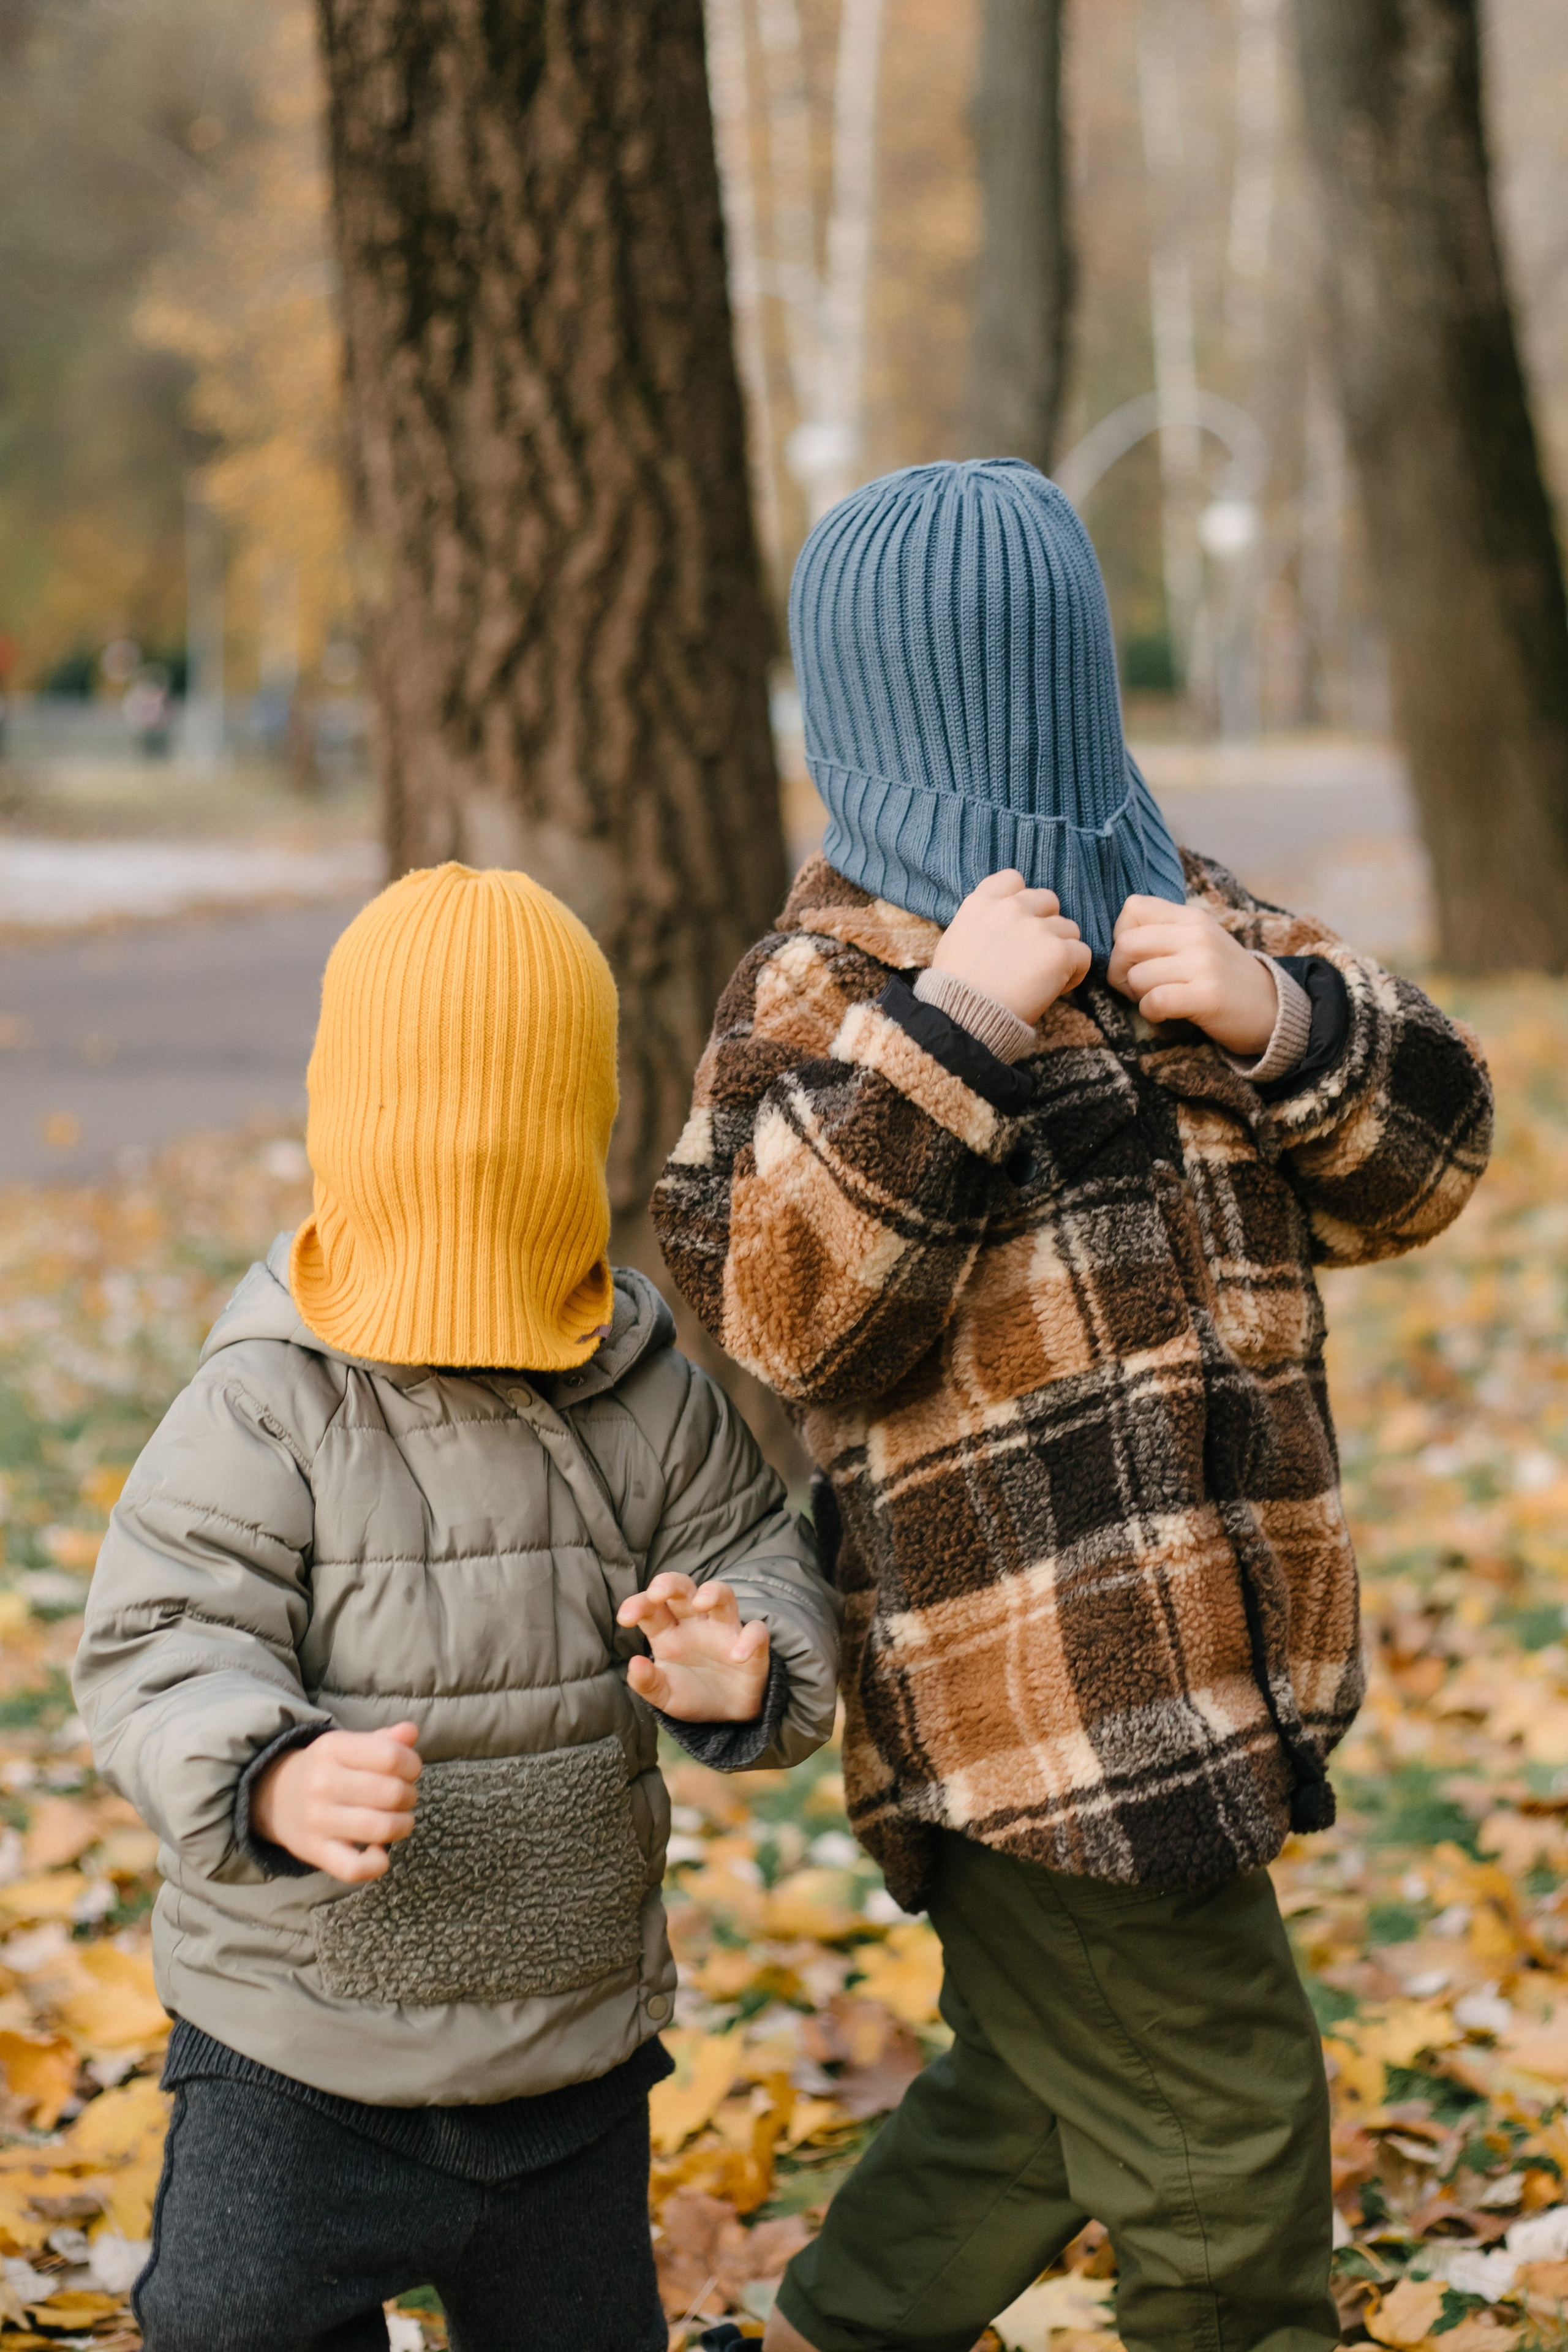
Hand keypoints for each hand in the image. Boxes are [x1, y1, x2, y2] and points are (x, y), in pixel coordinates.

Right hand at [251, 1721, 421, 1883]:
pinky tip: (380, 1851)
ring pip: (380, 1828)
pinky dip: (377, 1864)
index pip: (390, 1756)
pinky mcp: (315, 1852)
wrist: (274, 1797)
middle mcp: (322, 1783)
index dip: (412, 1765)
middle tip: (404, 1797)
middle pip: (391, 1793)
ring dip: (403, 1825)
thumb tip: (410, 1732)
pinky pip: (354, 1868)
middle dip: (409, 1795)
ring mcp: (317, 1820)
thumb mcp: (349, 1746)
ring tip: (399, 1820)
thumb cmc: (326, 1769)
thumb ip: (384, 1740)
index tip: (409, 1771)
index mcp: (332, 1748)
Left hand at [617, 1574, 769, 1721]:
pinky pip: (756, 1631)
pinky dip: (750, 1639)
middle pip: (684, 1588)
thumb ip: (647, 1682)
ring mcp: (725, 1631)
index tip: (625, 1618)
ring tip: (701, 1602)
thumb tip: (634, 1663)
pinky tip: (737, 1656)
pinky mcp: (753, 1645)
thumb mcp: (664, 1695)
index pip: (651, 1607)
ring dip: (712, 1592)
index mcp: (668, 1632)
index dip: (637, 1604)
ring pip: (723, 1594)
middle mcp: (695, 1624)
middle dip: (670, 1583)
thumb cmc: (693, 1695)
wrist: (728, 1716)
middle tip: (658, 1592)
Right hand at [929, 870, 1091, 1025]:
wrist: (963, 1018)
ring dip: (1061, 949)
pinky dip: (1074, 972)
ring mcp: (1037, 928)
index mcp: (982, 902)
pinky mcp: (1059, 953)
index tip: (1018, 924)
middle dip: (1045, 925)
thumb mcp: (956, 940)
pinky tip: (1056, 988)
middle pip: (1048, 901)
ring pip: (1069, 928)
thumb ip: (981, 921)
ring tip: (1044, 975)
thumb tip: (1000, 926)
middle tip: (1033, 955)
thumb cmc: (954, 988)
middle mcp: (1011, 908)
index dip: (1022, 901)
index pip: (1014, 879)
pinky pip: (1083, 954)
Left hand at [1106, 895, 1277, 1055]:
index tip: (1137, 958)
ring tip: (1158, 1000)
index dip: (1121, 936)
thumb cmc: (1224, 978)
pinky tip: (1165, 1014)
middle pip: (1126, 944)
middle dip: (1120, 972)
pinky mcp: (1207, 996)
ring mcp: (1204, 964)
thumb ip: (1164, 933)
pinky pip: (1154, 1001)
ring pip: (1137, 976)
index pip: (1132, 908)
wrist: (1273, 1009)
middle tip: (1136, 987)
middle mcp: (1197, 935)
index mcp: (1192, 917)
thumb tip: (1117, 942)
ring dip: (1138, 996)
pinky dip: (1151, 1013)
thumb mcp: (1200, 942)